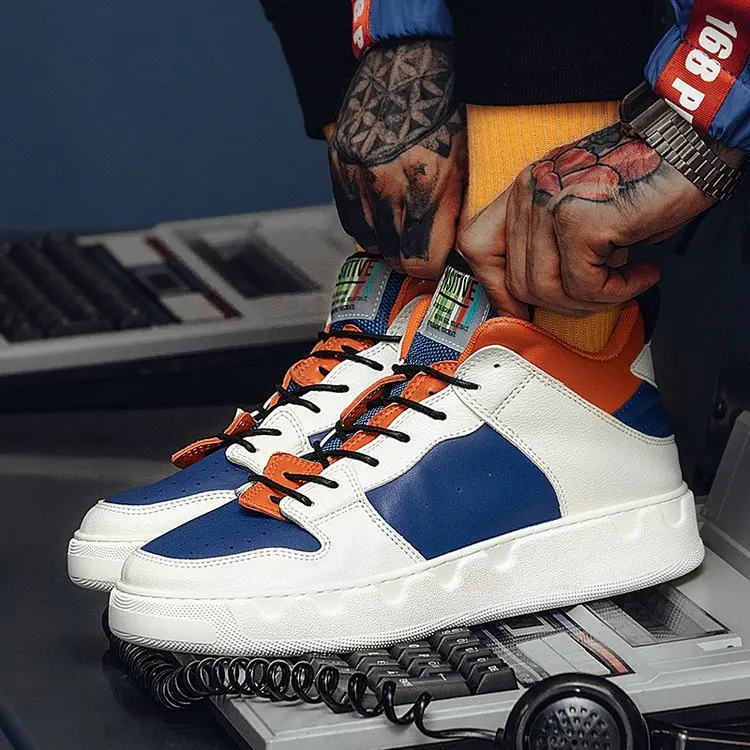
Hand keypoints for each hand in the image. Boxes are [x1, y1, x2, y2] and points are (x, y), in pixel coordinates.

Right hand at [329, 40, 466, 278]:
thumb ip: (455, 212)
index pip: (419, 261)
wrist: (412, 57)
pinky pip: (348, 216)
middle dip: (410, 255)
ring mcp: (357, 172)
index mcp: (425, 183)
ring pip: (367, 240)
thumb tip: (451, 255)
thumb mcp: (467, 162)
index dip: (432, 265)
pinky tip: (382, 211)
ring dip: (386, 240)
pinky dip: (365, 221)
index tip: (438, 258)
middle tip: (422, 243)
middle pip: (392, 255)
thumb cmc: (448, 106)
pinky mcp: (338, 162)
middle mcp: (385, 182)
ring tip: (403, 224)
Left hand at [458, 123, 720, 315]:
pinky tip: (641, 273)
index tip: (520, 309)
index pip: (477, 245)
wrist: (693, 142)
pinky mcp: (579, 222)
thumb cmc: (648, 175)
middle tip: (603, 293)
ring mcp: (550, 205)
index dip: (495, 287)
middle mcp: (530, 192)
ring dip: (592, 300)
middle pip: (518, 280)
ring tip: (625, 280)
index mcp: (524, 188)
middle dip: (563, 302)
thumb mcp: (582, 206)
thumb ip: (550, 240)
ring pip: (547, 290)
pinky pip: (585, 287)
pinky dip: (618, 291)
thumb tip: (535, 294)